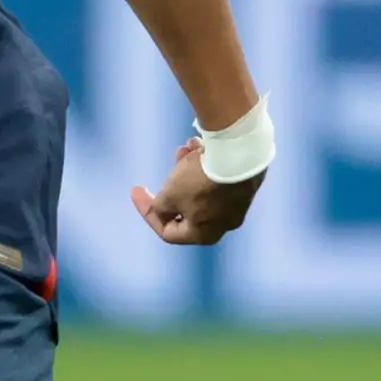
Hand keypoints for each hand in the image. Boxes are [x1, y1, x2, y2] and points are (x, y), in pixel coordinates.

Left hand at [131, 139, 260, 245]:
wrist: (239, 156)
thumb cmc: (199, 181)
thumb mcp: (170, 195)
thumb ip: (161, 207)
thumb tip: (163, 208)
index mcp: (203, 234)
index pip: (168, 232)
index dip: (149, 213)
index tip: (137, 191)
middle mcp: (222, 224)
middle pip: (186, 208)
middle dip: (172, 186)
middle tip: (167, 168)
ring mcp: (236, 205)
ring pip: (202, 188)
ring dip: (188, 169)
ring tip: (184, 150)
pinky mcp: (244, 184)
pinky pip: (218, 177)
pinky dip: (205, 164)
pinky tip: (198, 146)